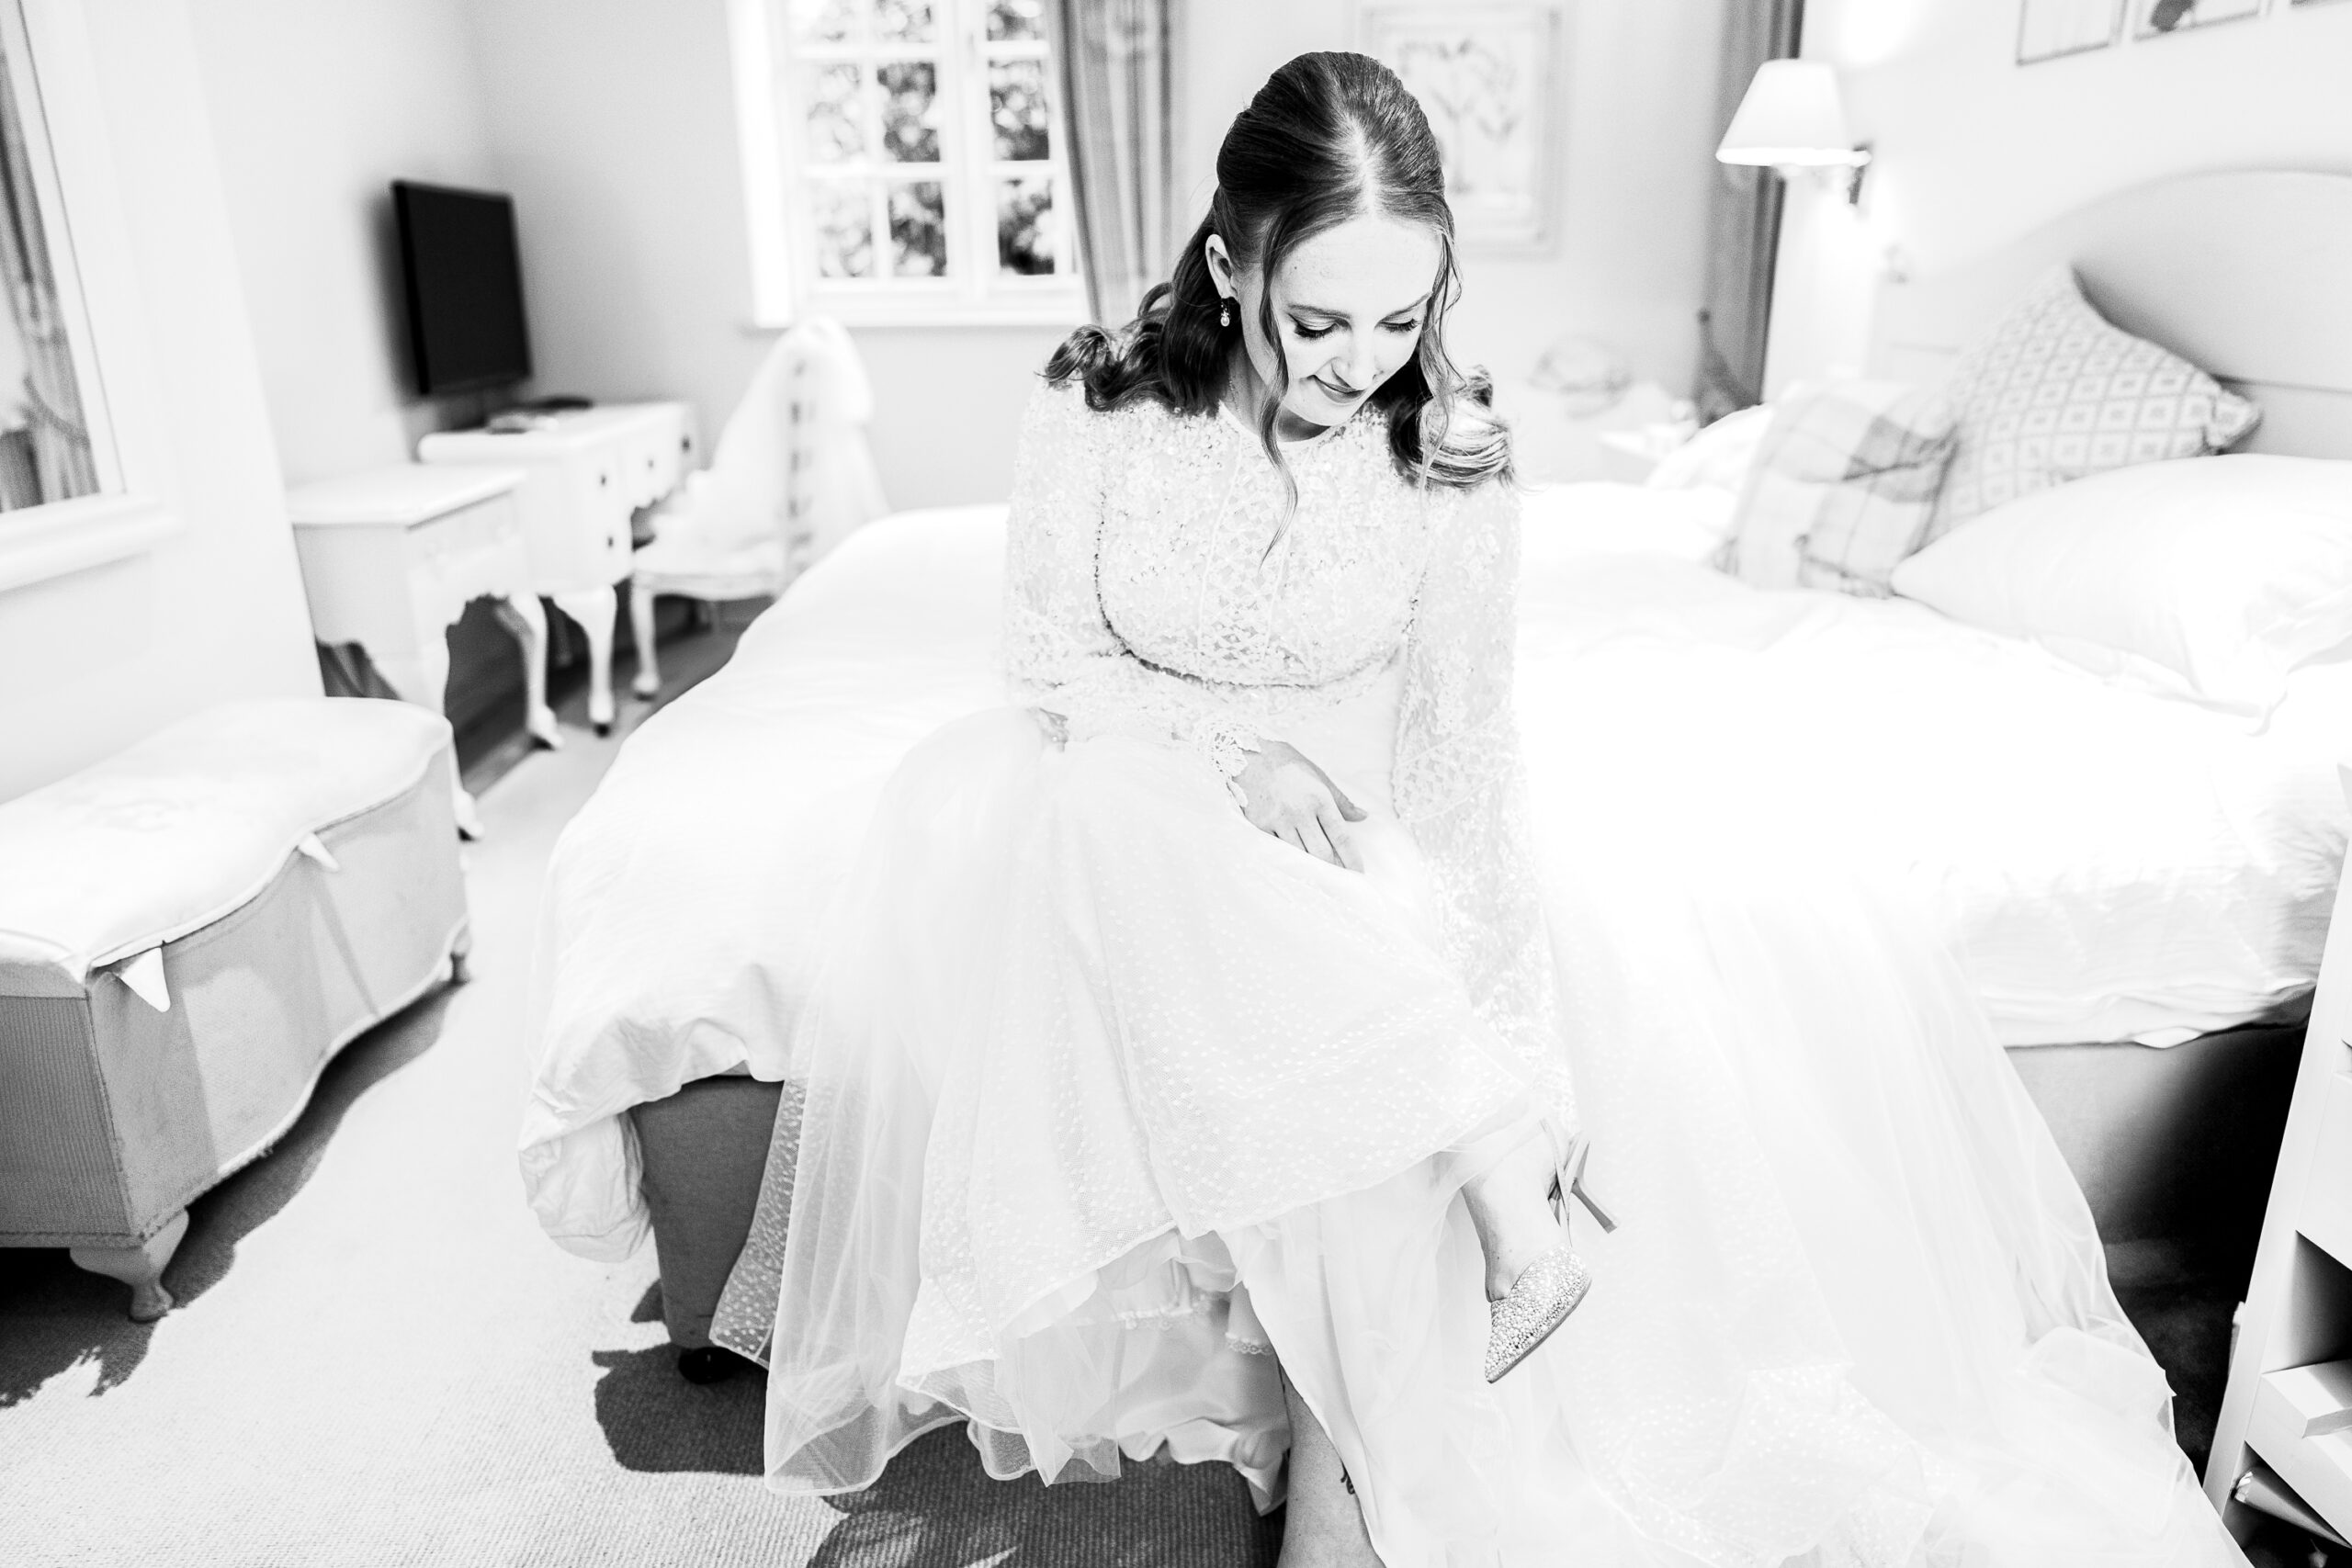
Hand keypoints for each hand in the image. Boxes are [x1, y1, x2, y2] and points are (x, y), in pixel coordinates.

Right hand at [1230, 738, 1367, 870]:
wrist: (1248, 754)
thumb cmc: (1287, 765)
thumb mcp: (1318, 776)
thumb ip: (1341, 800)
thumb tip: (1363, 816)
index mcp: (1319, 798)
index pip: (1341, 836)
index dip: (1351, 858)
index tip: (1359, 872)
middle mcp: (1299, 811)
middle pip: (1321, 853)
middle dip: (1333, 870)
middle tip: (1341, 880)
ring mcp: (1278, 820)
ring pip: (1299, 855)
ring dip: (1312, 868)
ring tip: (1321, 877)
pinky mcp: (1259, 826)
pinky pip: (1277, 849)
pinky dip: (1288, 858)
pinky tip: (1296, 866)